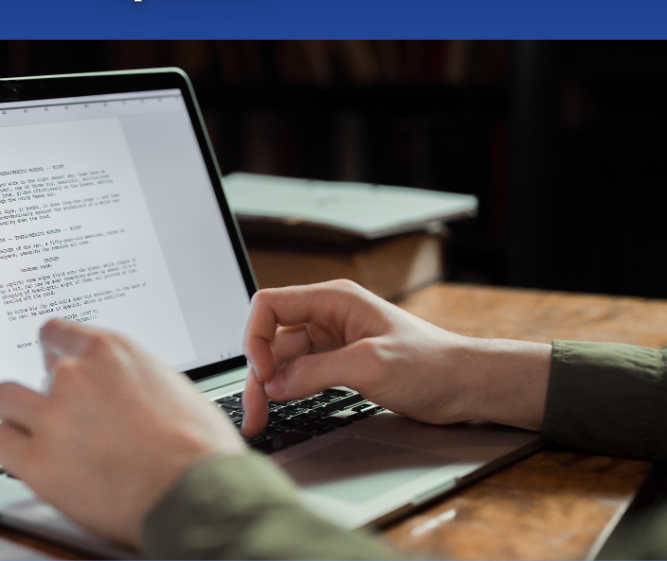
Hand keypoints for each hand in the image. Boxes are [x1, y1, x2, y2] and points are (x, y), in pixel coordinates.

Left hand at [0, 319, 245, 547]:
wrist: (195, 491)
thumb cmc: (197, 445)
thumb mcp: (169, 384)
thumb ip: (130, 376)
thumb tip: (120, 385)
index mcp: (110, 352)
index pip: (57, 334)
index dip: (57, 354)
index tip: (56, 365)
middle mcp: (76, 376)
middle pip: (34, 368)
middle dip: (45, 387)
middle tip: (59, 410)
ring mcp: (53, 416)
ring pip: (5, 399)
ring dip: (19, 413)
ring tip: (34, 432)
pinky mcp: (37, 461)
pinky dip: (8, 449)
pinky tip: (24, 456)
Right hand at [241, 280, 550, 437]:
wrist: (466, 386)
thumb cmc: (430, 364)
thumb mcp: (370, 364)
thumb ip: (317, 372)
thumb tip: (275, 384)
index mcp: (333, 300)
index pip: (270, 305)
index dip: (256, 337)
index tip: (264, 373)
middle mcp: (327, 316)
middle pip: (272, 337)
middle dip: (258, 371)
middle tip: (254, 412)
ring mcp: (332, 341)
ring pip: (283, 360)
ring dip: (269, 386)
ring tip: (260, 419)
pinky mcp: (339, 364)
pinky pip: (300, 373)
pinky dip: (287, 391)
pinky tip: (281, 409)